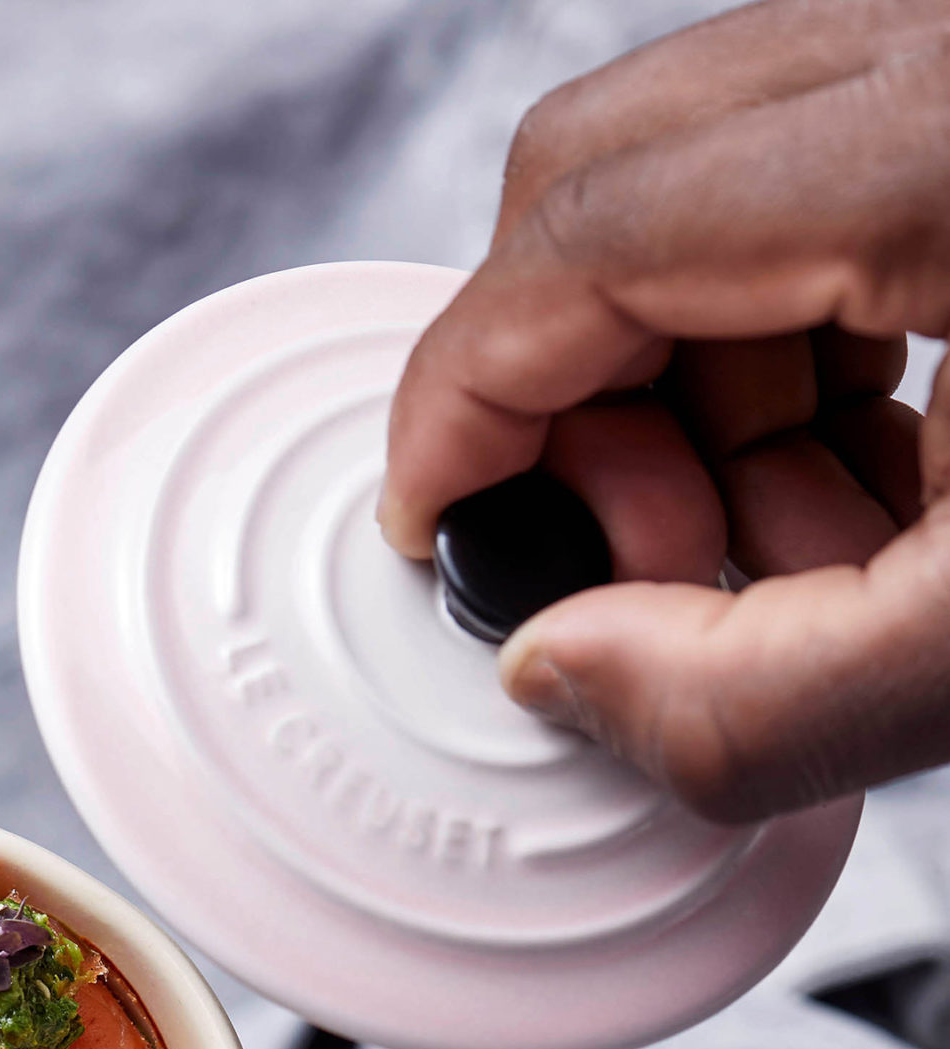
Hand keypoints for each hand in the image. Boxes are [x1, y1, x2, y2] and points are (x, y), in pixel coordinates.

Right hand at [382, 0, 949, 822]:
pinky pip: (801, 184)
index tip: (432, 520)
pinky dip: (782, 346)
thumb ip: (758, 702)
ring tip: (783, 548)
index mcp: (945, 147)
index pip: (590, 234)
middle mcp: (943, 50)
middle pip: (607, 168)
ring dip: (684, 385)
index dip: (466, 397)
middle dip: (566, 387)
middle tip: (630, 553)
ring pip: (694, 175)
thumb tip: (567, 671)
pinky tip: (853, 480)